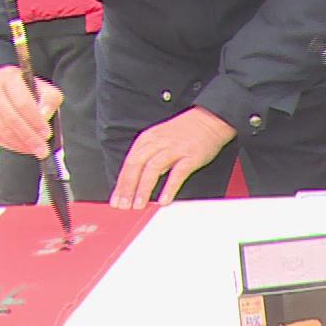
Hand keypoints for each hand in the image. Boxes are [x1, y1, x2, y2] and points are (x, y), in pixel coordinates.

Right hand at [0, 65, 63, 157]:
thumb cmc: (23, 88)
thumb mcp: (42, 87)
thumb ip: (49, 100)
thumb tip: (44, 117)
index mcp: (9, 77)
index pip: (23, 103)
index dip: (35, 121)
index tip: (47, 134)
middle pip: (11, 119)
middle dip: (29, 137)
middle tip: (42, 150)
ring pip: (1, 130)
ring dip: (19, 144)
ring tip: (34, 150)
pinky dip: (9, 145)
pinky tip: (21, 148)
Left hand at [109, 107, 235, 208]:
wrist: (210, 119)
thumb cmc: (185, 132)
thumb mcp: (160, 139)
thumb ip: (148, 158)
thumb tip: (136, 182)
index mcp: (148, 139)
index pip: (129, 163)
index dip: (120, 183)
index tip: (116, 200)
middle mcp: (158, 142)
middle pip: (137, 166)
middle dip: (128, 187)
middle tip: (124, 205)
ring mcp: (175, 148)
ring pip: (153, 169)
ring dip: (144, 189)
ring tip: (140, 205)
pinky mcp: (191, 155)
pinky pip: (178, 172)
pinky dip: (170, 187)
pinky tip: (164, 199)